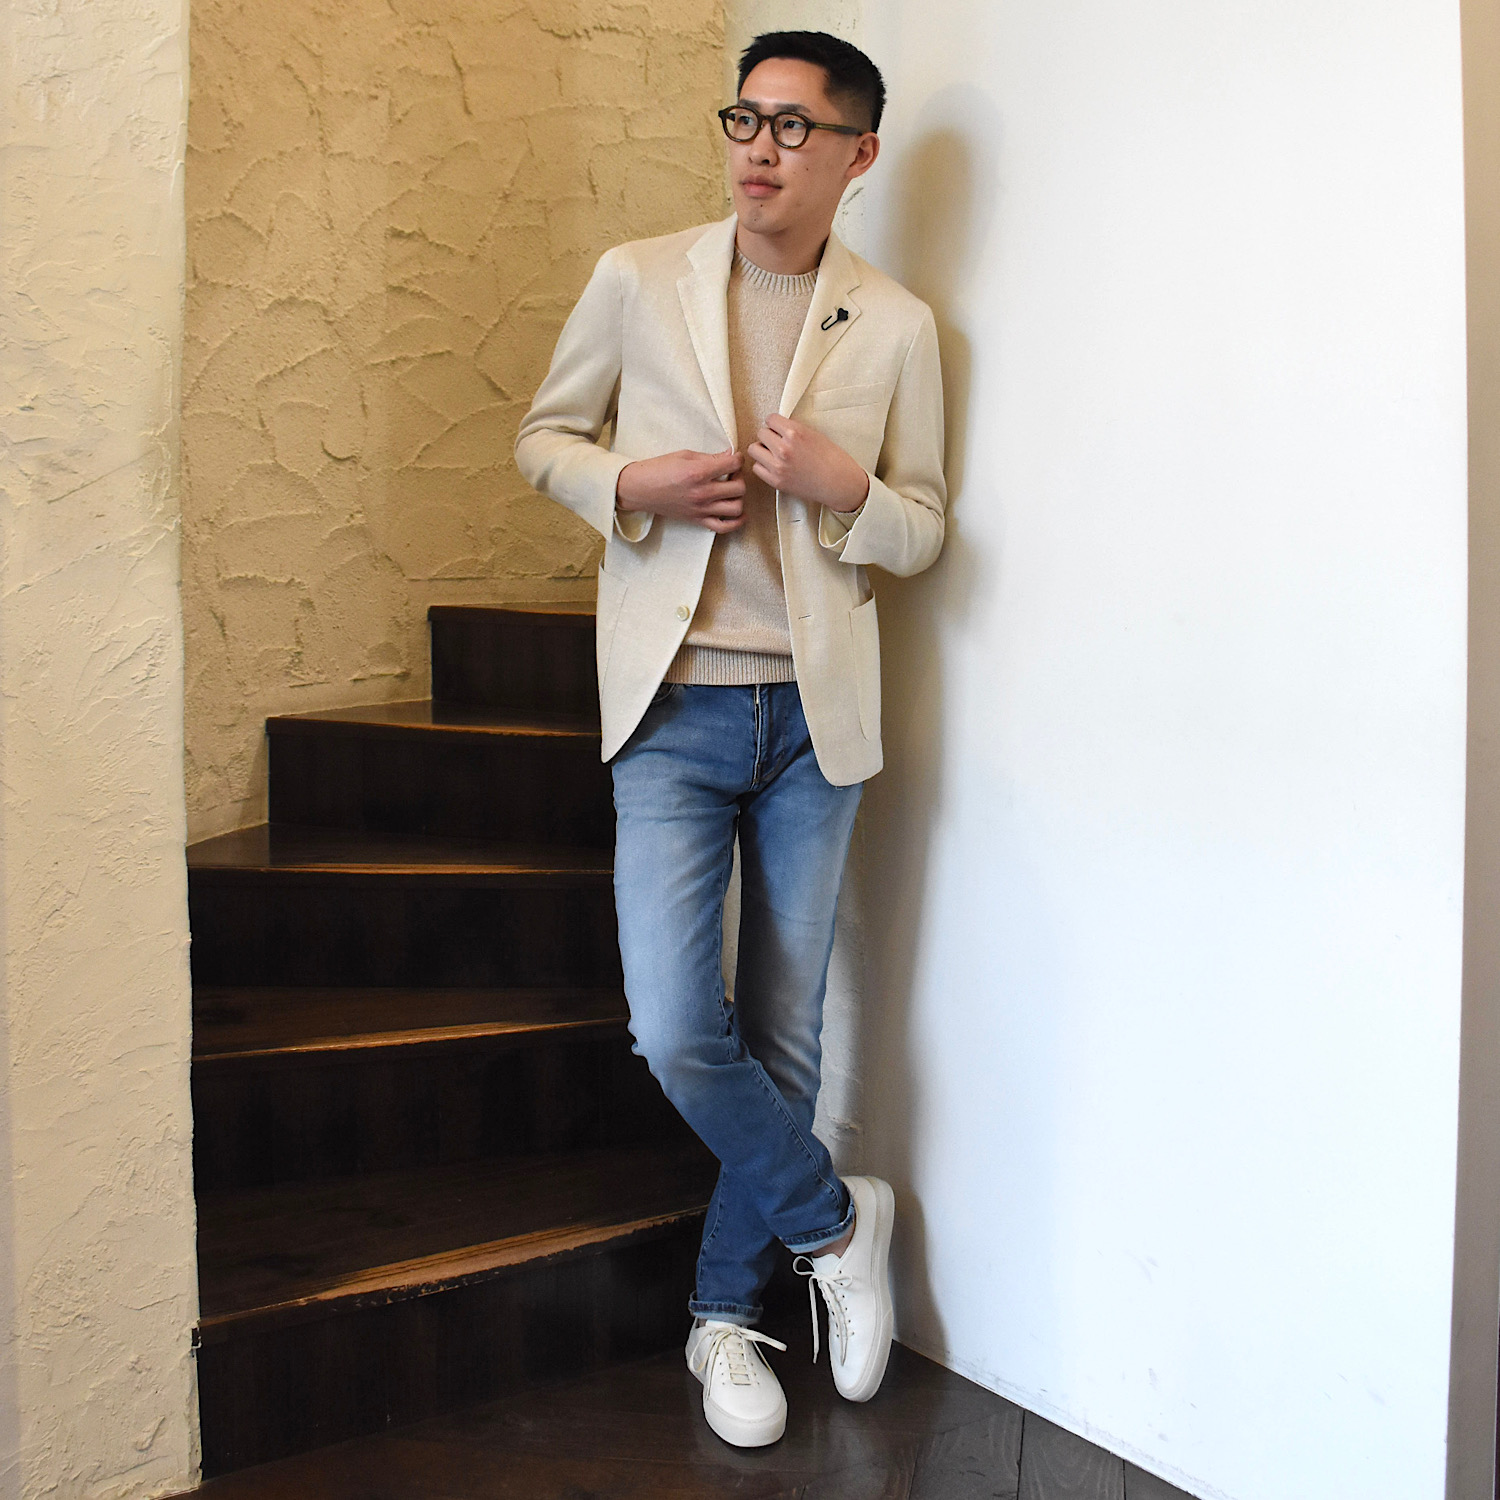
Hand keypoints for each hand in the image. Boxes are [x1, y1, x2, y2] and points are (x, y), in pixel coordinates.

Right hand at [615, 449, 745, 532]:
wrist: (639, 489)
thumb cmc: (658, 469)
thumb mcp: (685, 455)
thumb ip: (710, 457)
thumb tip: (729, 456)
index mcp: (698, 472)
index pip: (733, 465)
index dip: (738, 459)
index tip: (734, 458)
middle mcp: (702, 493)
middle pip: (739, 487)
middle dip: (739, 477)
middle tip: (731, 473)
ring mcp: (701, 509)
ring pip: (736, 508)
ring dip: (738, 498)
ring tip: (731, 491)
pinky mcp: (697, 520)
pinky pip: (724, 527)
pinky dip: (736, 522)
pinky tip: (737, 512)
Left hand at [746, 415, 869, 512]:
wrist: (839, 483)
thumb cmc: (832, 459)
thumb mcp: (814, 434)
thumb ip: (793, 429)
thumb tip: (777, 427)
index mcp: (795, 433)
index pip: (770, 419)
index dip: (775, 424)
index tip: (779, 429)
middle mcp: (784, 449)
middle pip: (761, 433)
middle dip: (769, 436)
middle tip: (778, 442)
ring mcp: (778, 466)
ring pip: (754, 450)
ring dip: (763, 450)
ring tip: (774, 454)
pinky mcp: (776, 481)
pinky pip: (757, 468)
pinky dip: (763, 466)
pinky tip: (774, 466)